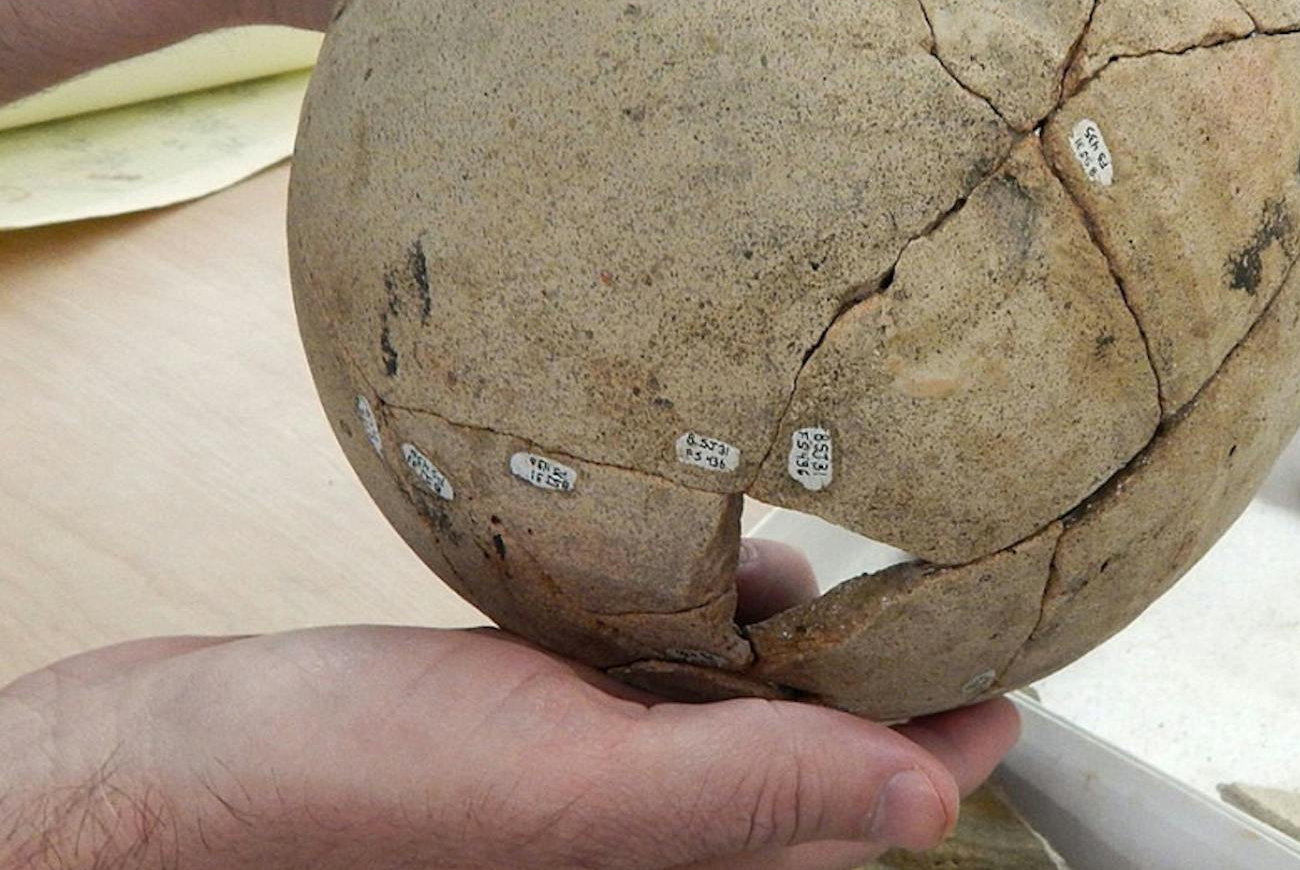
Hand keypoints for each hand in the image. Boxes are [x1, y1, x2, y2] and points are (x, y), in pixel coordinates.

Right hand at [0, 543, 1019, 867]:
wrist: (193, 752)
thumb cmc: (362, 790)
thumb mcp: (580, 790)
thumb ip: (750, 792)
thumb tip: (930, 803)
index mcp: (682, 865)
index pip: (858, 810)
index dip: (944, 746)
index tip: (1015, 677)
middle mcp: (649, 827)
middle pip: (805, 751)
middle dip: (875, 677)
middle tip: (939, 584)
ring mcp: (594, 764)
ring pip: (734, 700)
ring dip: (785, 633)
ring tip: (821, 560)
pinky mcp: (541, 709)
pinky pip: (653, 663)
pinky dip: (691, 609)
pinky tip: (702, 552)